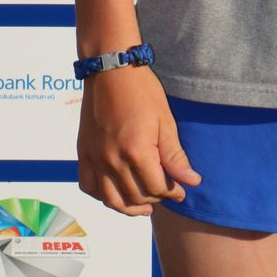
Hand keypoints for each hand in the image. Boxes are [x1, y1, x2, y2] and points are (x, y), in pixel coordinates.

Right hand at [77, 67, 201, 215]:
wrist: (111, 69)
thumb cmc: (142, 90)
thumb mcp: (165, 120)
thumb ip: (175, 155)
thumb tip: (192, 181)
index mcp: (136, 152)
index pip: (157, 188)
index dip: (172, 192)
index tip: (181, 190)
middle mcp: (113, 160)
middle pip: (136, 196)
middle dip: (155, 199)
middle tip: (165, 192)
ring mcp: (95, 158)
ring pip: (111, 199)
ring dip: (129, 207)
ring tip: (144, 205)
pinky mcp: (83, 153)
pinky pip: (88, 186)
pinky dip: (102, 196)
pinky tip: (115, 193)